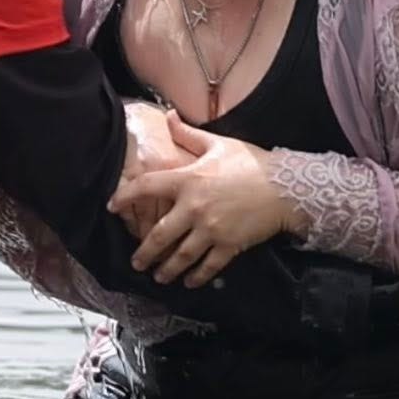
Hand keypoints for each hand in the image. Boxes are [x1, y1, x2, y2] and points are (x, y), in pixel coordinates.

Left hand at [112, 113, 298, 285]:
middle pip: (159, 235)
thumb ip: (189, 135)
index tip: (112, 207)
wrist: (286, 186)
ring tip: (159, 277)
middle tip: (136, 263)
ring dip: (167, 270)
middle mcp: (194, 207)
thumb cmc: (251, 162)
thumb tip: (169, 116)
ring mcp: (211, 229)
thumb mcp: (218, 144)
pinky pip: (208, 266)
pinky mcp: (229, 245)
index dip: (125, 197)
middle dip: (144, 253)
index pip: (147, 187)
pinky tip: (189, 282)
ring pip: (181, 256)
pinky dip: (197, 277)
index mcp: (188, 180)